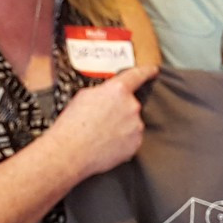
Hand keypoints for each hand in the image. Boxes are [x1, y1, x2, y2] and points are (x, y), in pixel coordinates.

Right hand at [42, 65, 159, 177]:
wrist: (70, 152)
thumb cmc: (72, 125)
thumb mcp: (84, 96)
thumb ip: (103, 91)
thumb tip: (108, 95)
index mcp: (118, 90)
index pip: (137, 75)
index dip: (147, 71)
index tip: (153, 70)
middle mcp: (131, 106)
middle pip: (130, 104)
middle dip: (119, 110)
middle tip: (101, 119)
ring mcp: (136, 126)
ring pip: (131, 122)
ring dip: (121, 126)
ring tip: (100, 134)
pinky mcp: (136, 144)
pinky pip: (132, 139)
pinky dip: (122, 141)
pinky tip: (106, 144)